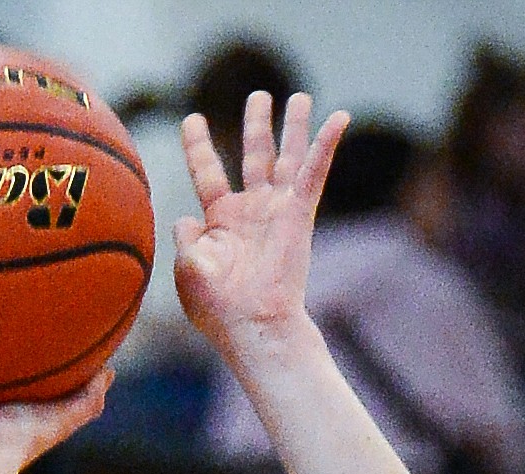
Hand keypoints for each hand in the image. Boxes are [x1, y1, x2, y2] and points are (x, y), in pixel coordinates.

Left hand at [174, 92, 348, 351]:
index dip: (198, 145)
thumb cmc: (216, 308)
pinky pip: (315, 173)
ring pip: (286, 158)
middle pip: (254, 155)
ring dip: (294, 126)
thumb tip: (184, 220)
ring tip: (300, 97)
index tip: (192, 119)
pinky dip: (326, 144)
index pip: (207, 171)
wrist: (251, 326)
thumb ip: (185, 240)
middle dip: (257, 124)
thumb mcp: (188, 269)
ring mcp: (276, 211)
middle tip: (260, 95)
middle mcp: (250, 210)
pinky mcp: (299, 215)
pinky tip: (339, 116)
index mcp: (220, 221)